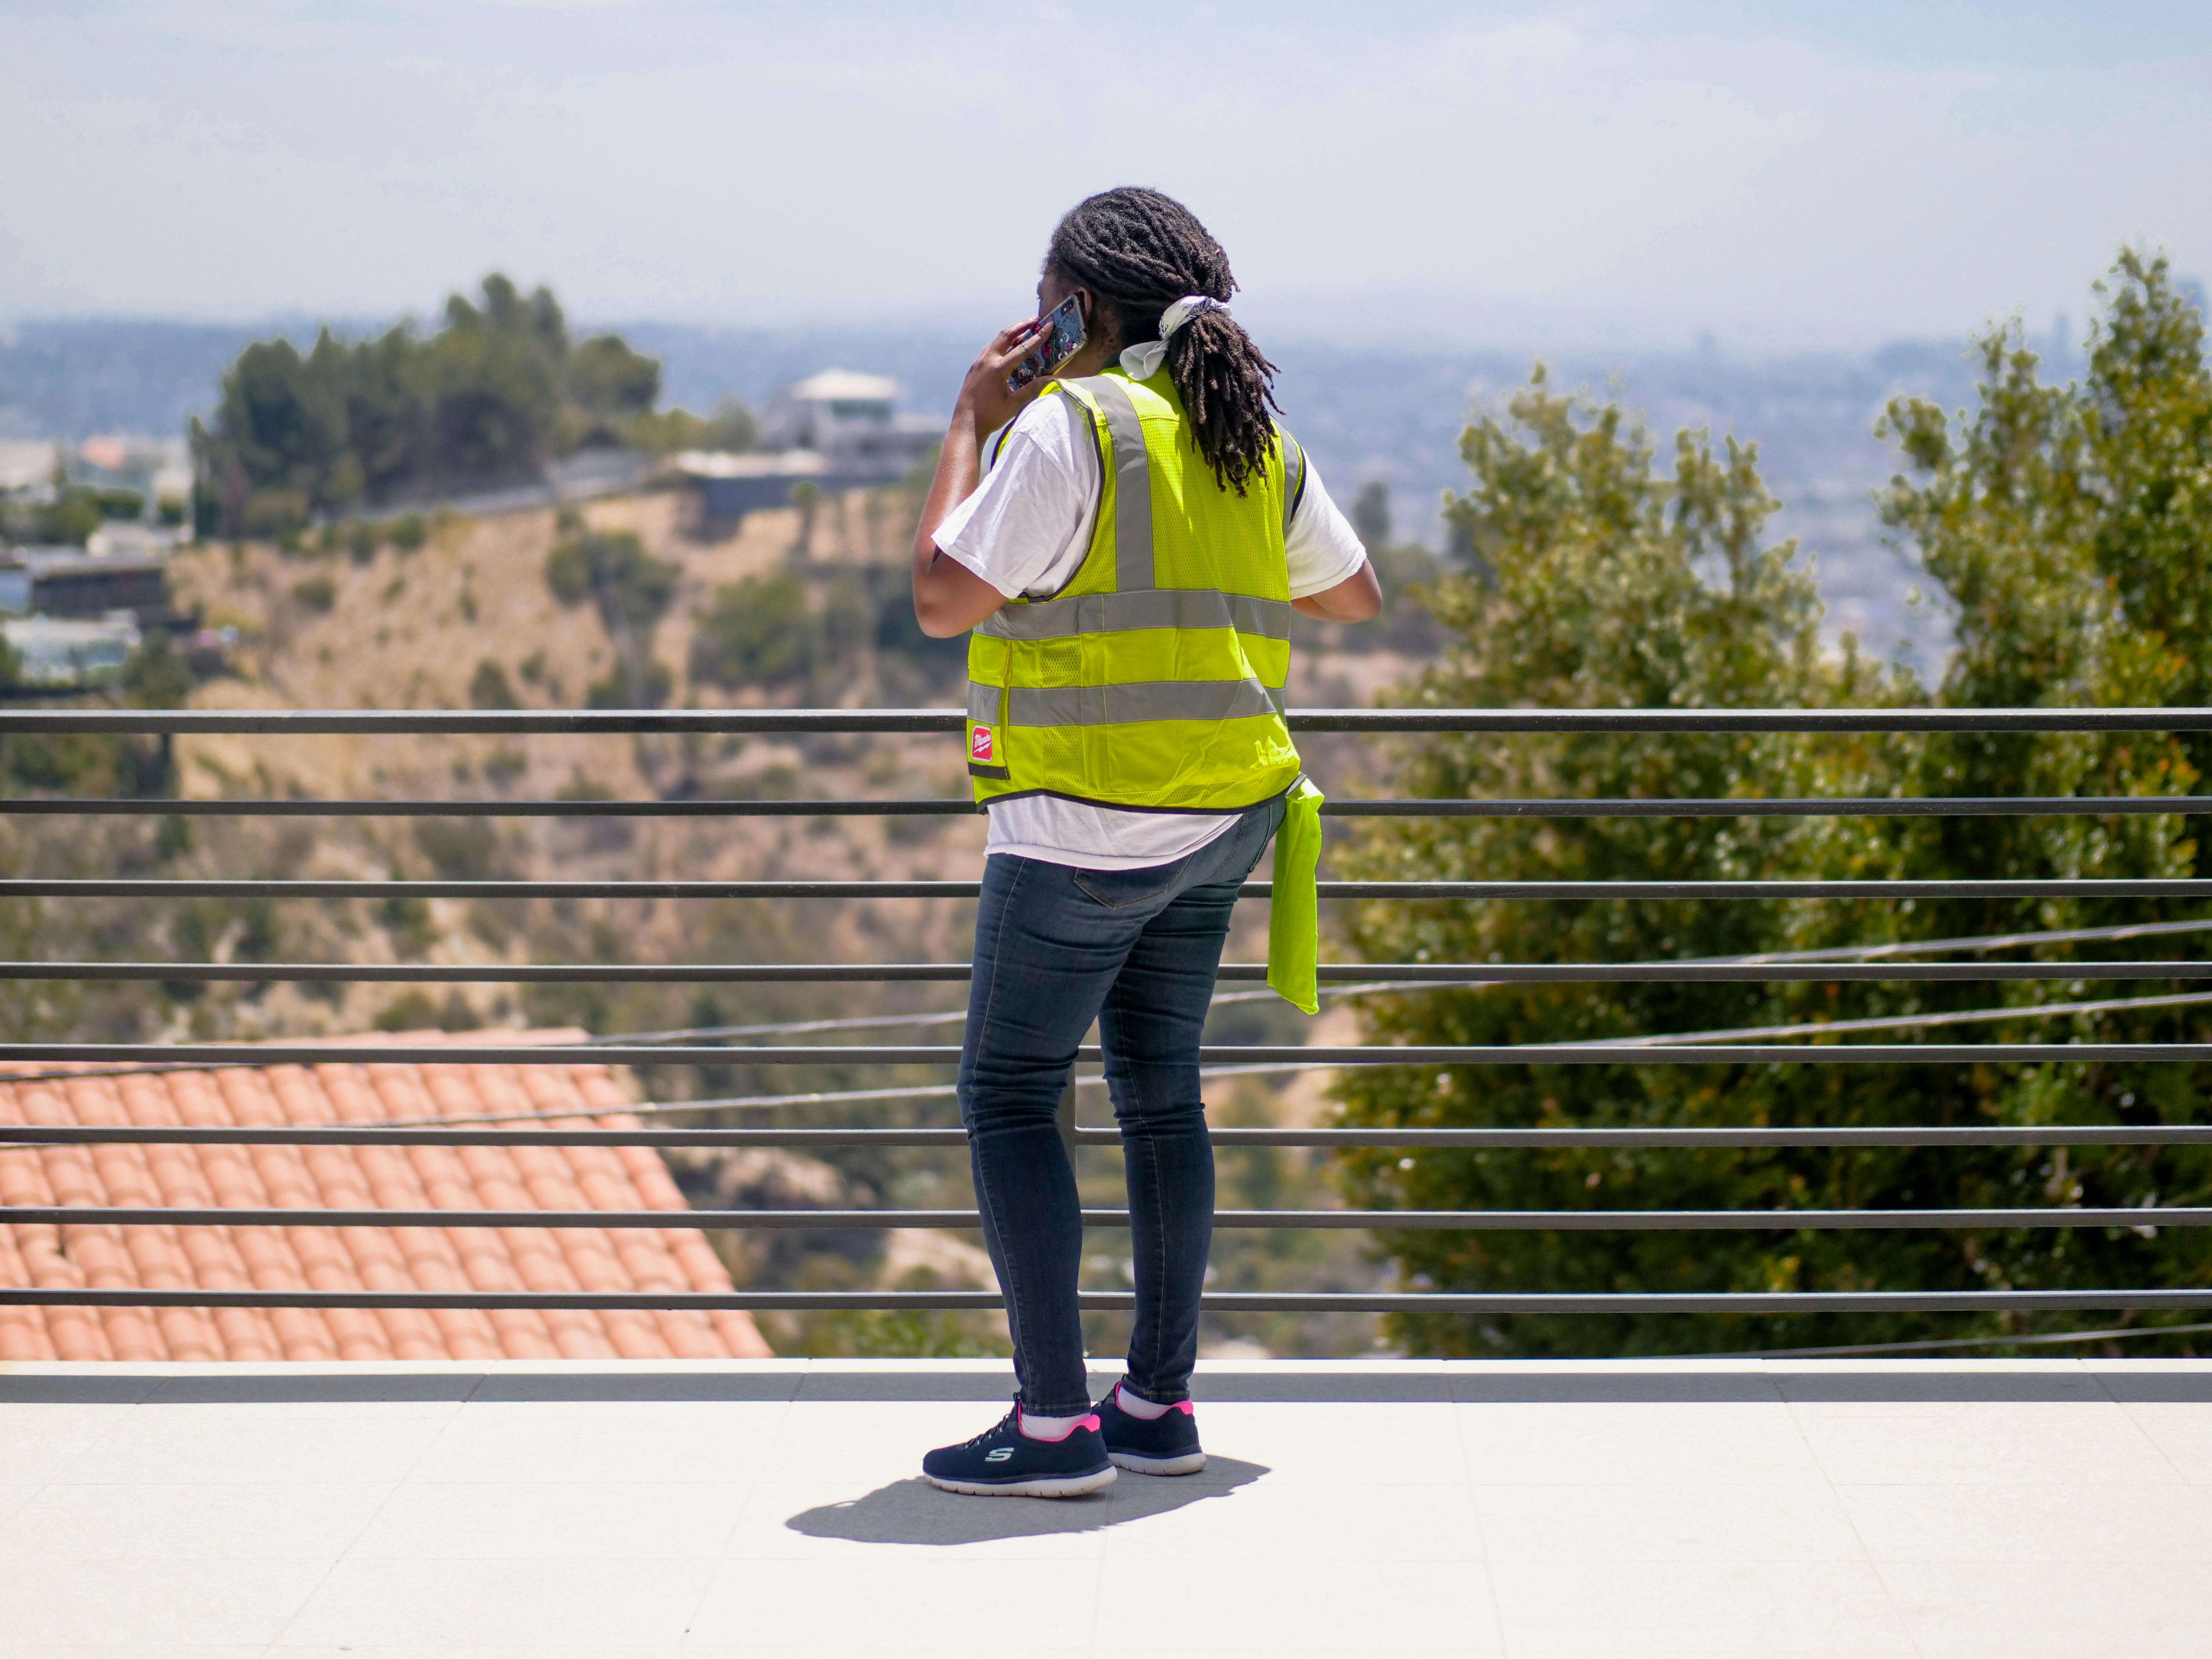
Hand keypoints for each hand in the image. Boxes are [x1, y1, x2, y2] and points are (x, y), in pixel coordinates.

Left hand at [955, 319, 1049, 438]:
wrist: (966, 424)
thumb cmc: (991, 416)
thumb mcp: (1014, 403)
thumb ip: (1032, 388)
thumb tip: (1049, 378)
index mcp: (998, 369)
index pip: (1023, 348)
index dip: (1038, 336)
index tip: (1049, 325)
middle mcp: (987, 361)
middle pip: (1006, 335)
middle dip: (1022, 325)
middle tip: (1035, 320)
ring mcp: (978, 363)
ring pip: (996, 341)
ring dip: (1011, 333)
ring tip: (1024, 330)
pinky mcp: (974, 368)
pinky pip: (989, 349)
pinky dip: (1001, 344)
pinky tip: (1007, 348)